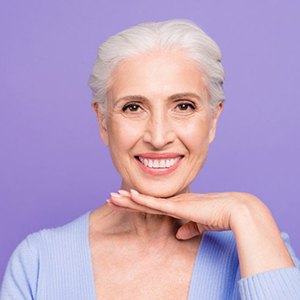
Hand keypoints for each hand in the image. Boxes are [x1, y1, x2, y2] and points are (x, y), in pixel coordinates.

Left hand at [108, 189, 256, 239]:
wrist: (235, 211)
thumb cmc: (220, 216)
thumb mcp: (201, 224)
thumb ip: (189, 227)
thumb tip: (179, 234)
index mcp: (178, 205)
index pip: (152, 204)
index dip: (137, 203)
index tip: (124, 202)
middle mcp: (174, 201)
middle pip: (145, 201)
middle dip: (126, 200)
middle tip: (110, 198)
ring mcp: (175, 203)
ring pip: (146, 201)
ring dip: (128, 200)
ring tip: (112, 198)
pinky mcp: (179, 206)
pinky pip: (157, 204)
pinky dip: (143, 200)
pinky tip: (130, 196)